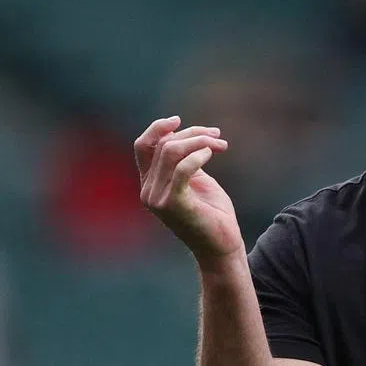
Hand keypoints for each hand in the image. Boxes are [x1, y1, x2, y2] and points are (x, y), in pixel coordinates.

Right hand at [135, 116, 243, 262]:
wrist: (222, 245)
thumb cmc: (211, 212)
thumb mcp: (194, 179)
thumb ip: (183, 159)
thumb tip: (179, 133)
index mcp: (149, 183)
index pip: (143, 146)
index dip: (157, 128)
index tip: (178, 120)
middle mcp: (148, 191)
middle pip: (164, 145)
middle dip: (193, 134)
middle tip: (218, 137)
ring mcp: (158, 199)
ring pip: (172, 152)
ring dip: (200, 141)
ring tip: (220, 145)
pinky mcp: (173, 205)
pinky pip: (182, 169)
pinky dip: (198, 155)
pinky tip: (211, 153)